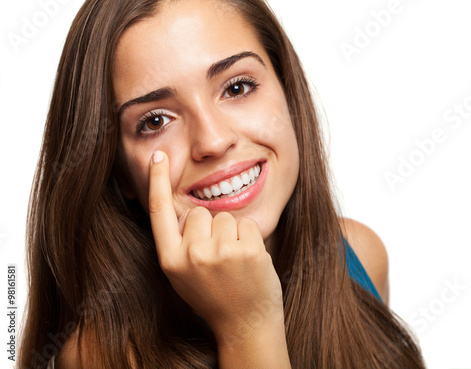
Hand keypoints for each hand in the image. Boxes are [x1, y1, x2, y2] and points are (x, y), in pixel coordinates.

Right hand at [148, 151, 284, 343]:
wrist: (245, 324)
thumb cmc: (214, 297)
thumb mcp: (184, 275)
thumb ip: (179, 244)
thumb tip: (185, 210)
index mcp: (171, 261)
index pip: (159, 212)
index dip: (157, 181)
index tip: (158, 157)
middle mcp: (191, 255)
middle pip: (198, 213)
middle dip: (209, 227)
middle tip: (218, 257)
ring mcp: (219, 252)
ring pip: (224, 217)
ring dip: (231, 233)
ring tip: (233, 262)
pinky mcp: (246, 250)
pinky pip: (246, 224)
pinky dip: (250, 238)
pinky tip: (249, 261)